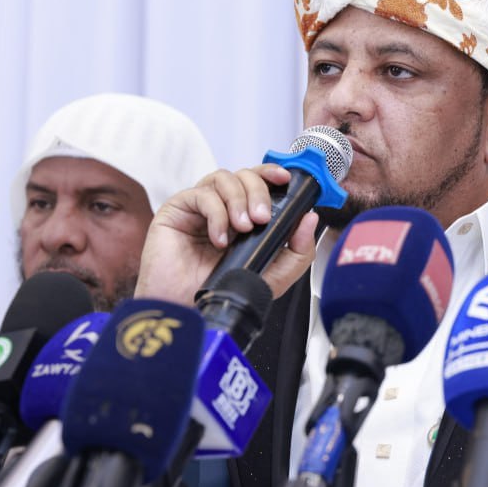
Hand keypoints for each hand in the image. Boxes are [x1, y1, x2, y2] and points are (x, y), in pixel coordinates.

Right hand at [135, 164, 318, 304]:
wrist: (188, 311)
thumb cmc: (223, 293)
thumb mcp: (273, 276)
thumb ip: (297, 252)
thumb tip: (310, 219)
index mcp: (245, 217)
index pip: (259, 183)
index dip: (271, 174)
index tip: (285, 178)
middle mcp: (223, 208)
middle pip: (244, 175)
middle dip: (259, 192)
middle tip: (262, 218)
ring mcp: (199, 208)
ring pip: (224, 178)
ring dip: (239, 199)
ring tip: (243, 228)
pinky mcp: (177, 210)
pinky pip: (201, 195)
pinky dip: (216, 214)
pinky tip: (218, 239)